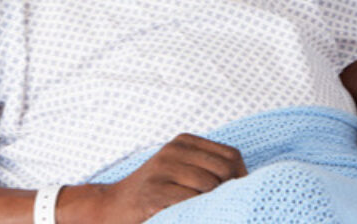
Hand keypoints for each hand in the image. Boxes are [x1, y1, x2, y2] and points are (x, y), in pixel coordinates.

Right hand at [106, 133, 246, 220]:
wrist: (110, 208)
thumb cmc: (154, 193)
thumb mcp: (180, 171)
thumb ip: (207, 169)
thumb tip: (247, 181)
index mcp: (185, 141)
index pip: (232, 156)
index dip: (241, 178)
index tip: (236, 196)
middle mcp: (174, 150)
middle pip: (224, 171)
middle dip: (229, 192)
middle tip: (223, 208)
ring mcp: (163, 169)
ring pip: (209, 187)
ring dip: (211, 205)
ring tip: (203, 212)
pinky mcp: (153, 192)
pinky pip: (189, 202)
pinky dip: (196, 212)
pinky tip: (187, 215)